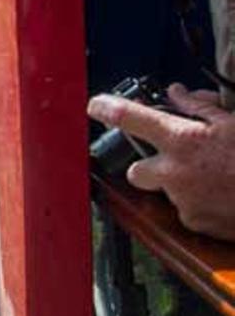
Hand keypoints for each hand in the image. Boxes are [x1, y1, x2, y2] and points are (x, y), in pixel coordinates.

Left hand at [89, 84, 234, 241]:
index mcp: (183, 140)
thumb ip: (200, 107)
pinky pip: (186, 210)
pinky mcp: (195, 223)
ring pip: (165, 191)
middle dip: (148, 167)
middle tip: (175, 161)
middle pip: (134, 171)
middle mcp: (174, 172)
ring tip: (214, 178)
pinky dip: (198, 204)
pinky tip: (222, 195)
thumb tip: (176, 93)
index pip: (131, 118)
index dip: (107, 109)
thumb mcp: (234, 122)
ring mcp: (183, 200)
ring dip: (180, 185)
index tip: (95, 106)